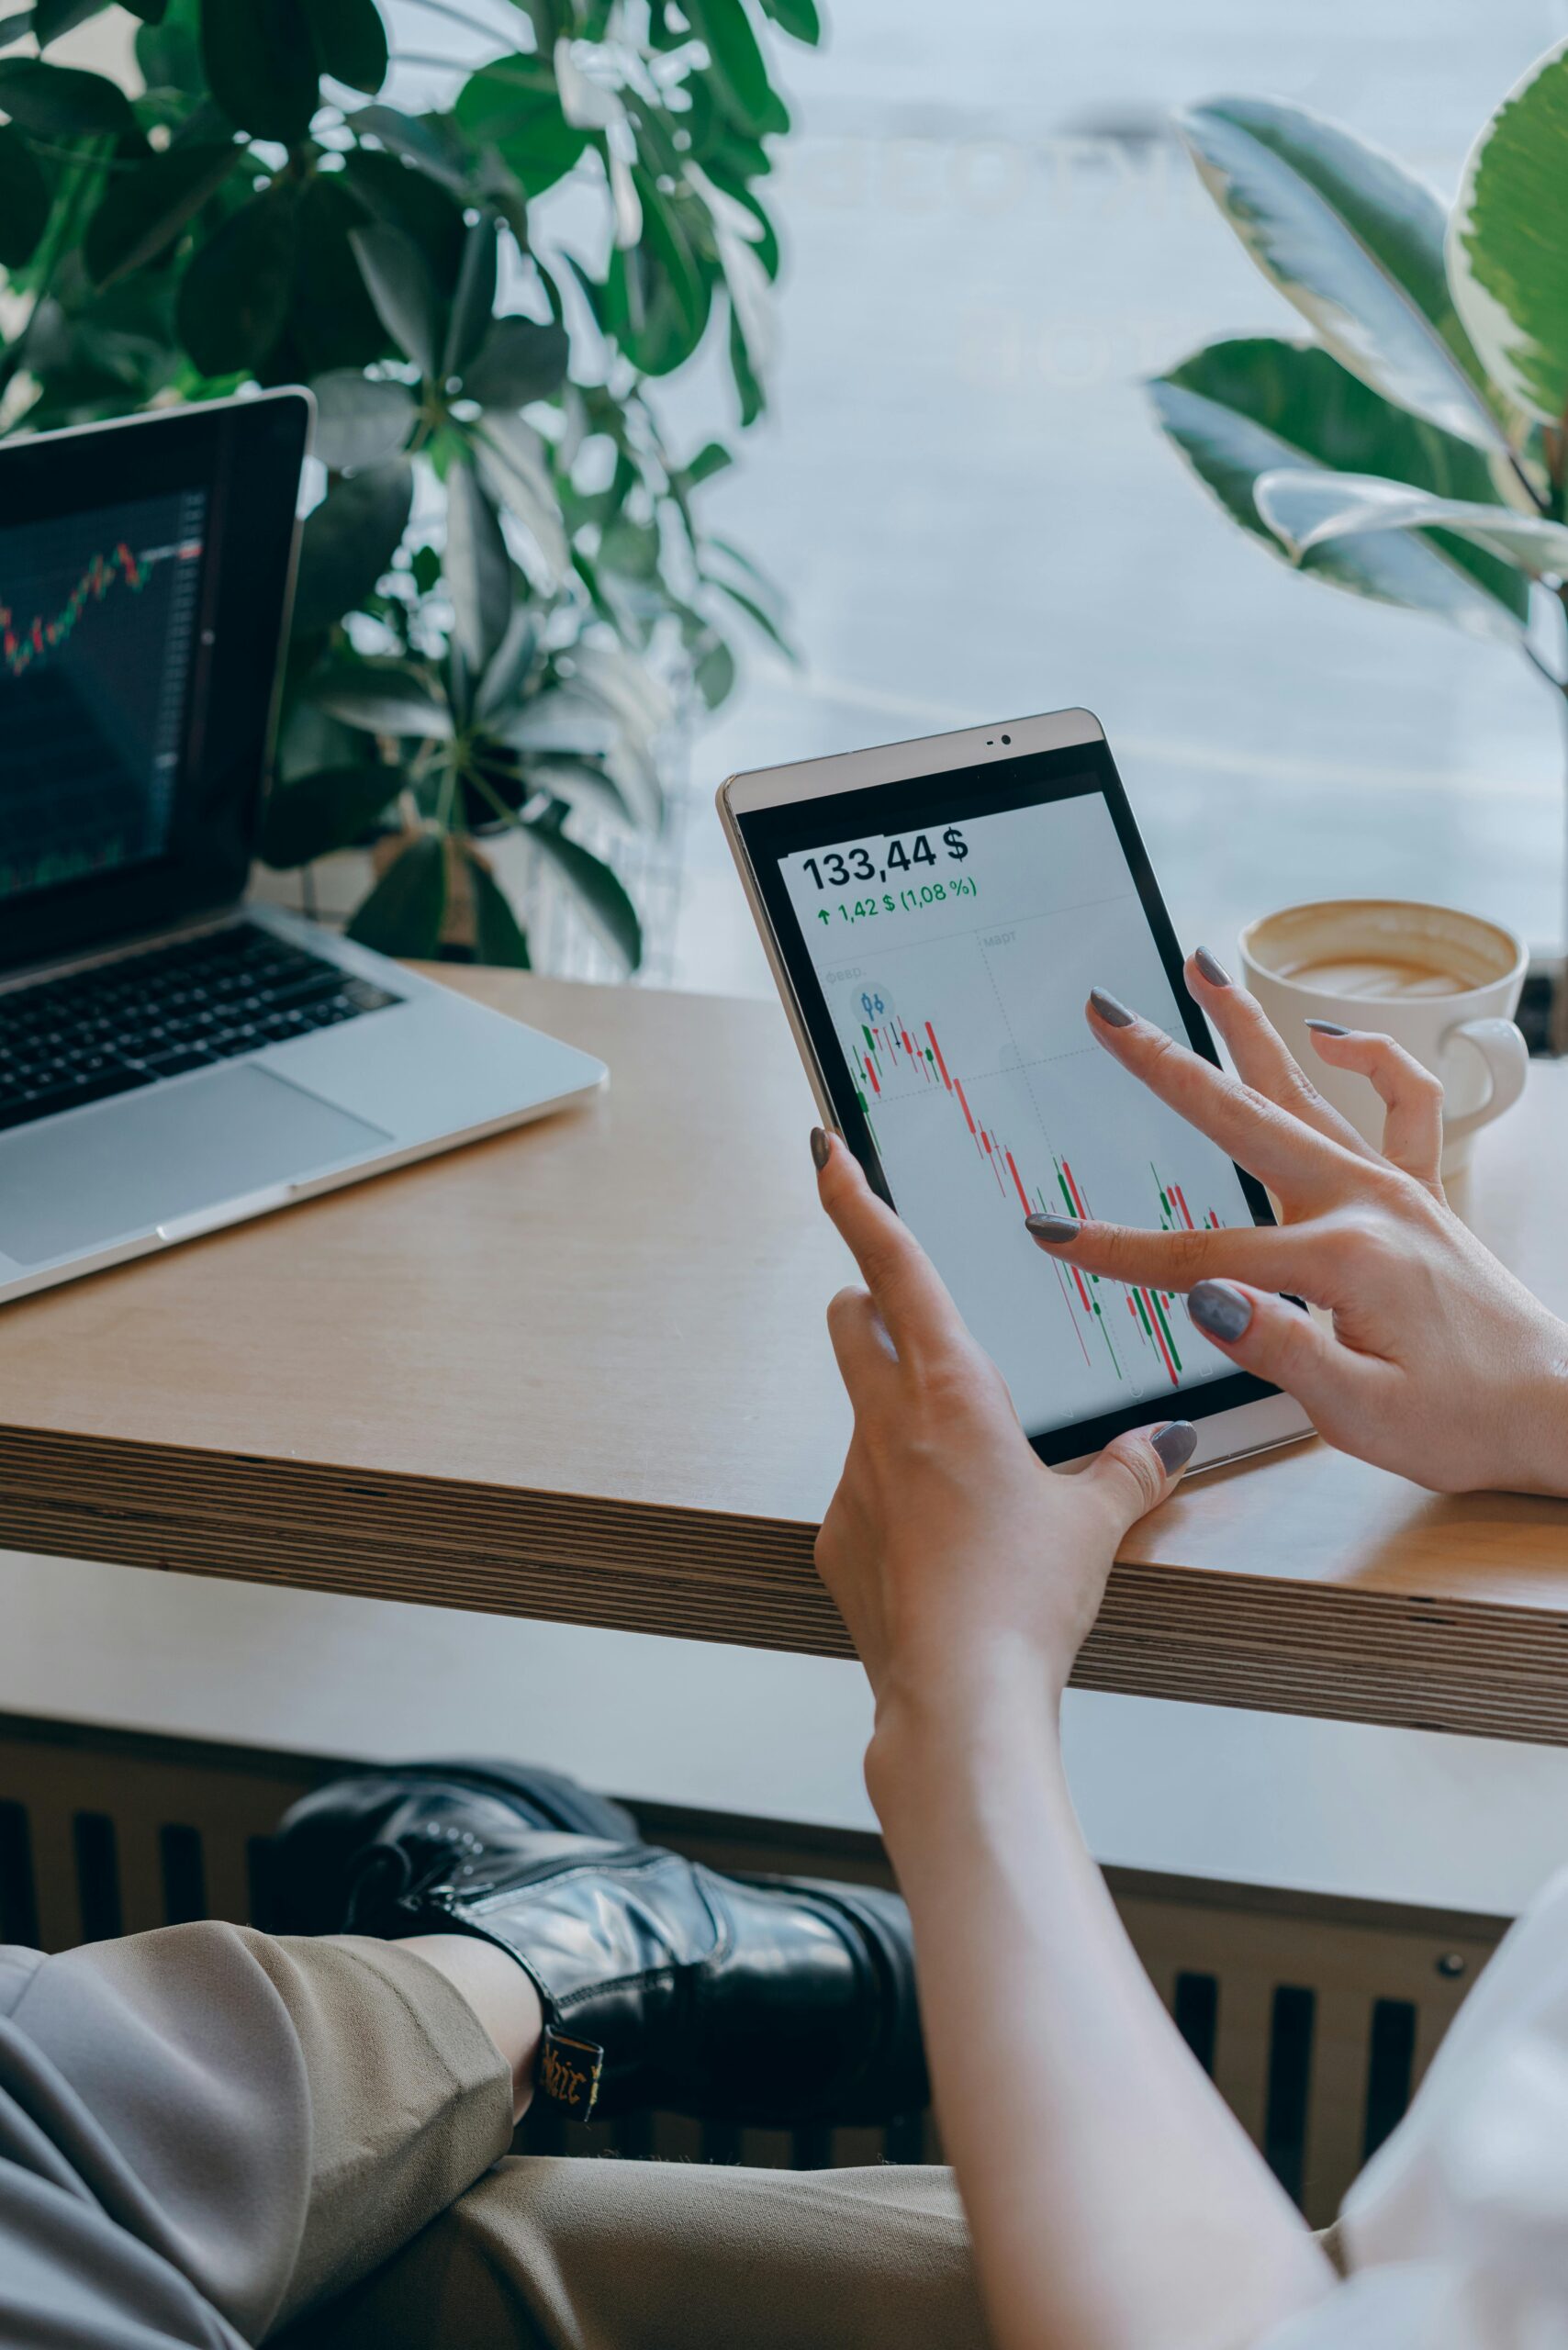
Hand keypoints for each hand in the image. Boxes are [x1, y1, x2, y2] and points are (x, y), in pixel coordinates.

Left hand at [811, 1129, 1196, 1728]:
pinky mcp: (836, 1540)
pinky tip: (943, 1547)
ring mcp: (851, 1482)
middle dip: (870, 1303)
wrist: (960, 1697)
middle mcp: (886, 1423)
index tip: (825, 1154)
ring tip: (966, 1472)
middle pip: (853, 1323)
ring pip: (862, 1411)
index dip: (855, 1201)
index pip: (894, 1267)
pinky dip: (896, 1496)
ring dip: (898, 1413)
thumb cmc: (1026, 1598)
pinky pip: (862, 1492)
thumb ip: (1128, 1473)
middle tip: (903, 1312)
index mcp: (951, 1392)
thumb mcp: (1095, 1523)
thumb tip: (1165, 1446)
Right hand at [1026, 957, 1567, 1494]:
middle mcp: (1367, 1203)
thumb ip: (1280, 1347)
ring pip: (1308, 1090)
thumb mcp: (1360, 1413)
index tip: (1051, 1233)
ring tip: (1203, 968)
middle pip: (1241, 1122)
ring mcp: (1396, 1190)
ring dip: (1251, 1027)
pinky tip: (1332, 1037)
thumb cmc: (1464, 1423)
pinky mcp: (1422, 1196)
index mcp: (1341, 1258)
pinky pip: (1404, 1105)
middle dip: (1165, 1065)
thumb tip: (1205, 1299)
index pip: (1201, 1256)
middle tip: (1108, 1014)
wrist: (1558, 1413)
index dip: (1118, 1252)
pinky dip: (1373, 1060)